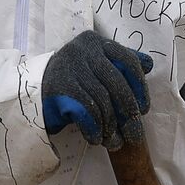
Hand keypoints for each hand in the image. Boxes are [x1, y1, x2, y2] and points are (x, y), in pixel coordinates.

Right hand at [42, 31, 153, 149]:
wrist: (35, 91)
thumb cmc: (73, 79)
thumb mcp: (96, 63)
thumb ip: (120, 62)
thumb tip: (149, 64)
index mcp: (95, 42)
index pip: (128, 61)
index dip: (140, 87)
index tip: (144, 109)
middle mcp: (82, 50)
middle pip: (116, 85)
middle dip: (128, 115)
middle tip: (134, 135)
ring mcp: (69, 68)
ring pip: (102, 102)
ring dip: (111, 128)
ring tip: (114, 142)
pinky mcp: (59, 89)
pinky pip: (86, 113)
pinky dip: (94, 129)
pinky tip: (97, 139)